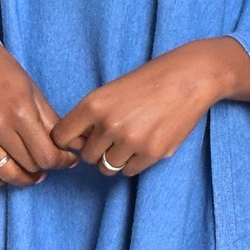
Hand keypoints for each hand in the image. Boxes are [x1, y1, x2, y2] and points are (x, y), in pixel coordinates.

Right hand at [0, 26, 76, 187]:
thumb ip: (52, 121)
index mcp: (21, 112)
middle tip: (50, 161)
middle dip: (45, 167)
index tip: (67, 160)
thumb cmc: (1, 69)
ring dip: (25, 178)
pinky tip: (8, 172)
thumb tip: (75, 145)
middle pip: (30, 166)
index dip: (62, 162)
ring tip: (32, 173)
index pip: (48, 155)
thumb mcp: (32, 91)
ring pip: (7, 174)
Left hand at [52, 38, 249, 177]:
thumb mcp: (111, 91)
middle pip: (87, 156)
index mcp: (93, 104)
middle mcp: (109, 124)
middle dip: (97, 149)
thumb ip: (90, 116)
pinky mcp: (152, 153)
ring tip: (130, 140)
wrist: (188, 78)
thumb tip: (75, 146)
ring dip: (115, 158)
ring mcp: (131, 141)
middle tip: (113, 136)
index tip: (81, 139)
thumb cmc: (148, 82)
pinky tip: (144, 143)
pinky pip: (129, 171)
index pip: (61, 137)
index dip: (70, 141)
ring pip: (107, 167)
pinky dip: (133, 162)